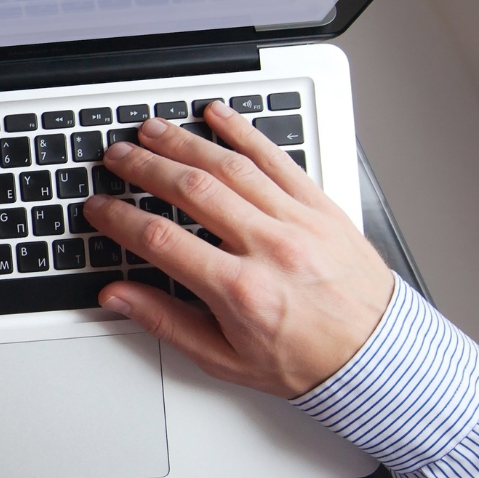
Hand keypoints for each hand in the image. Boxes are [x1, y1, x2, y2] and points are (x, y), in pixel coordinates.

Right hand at [82, 102, 396, 396]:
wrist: (379, 358)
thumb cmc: (307, 361)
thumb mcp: (225, 360)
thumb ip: (167, 323)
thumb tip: (119, 297)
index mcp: (240, 290)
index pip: (161, 239)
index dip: (120, 219)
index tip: (99, 209)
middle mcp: (269, 248)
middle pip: (191, 190)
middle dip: (145, 168)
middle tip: (116, 158)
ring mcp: (297, 222)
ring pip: (230, 166)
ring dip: (185, 143)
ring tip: (152, 131)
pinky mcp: (320, 206)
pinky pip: (277, 159)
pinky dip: (245, 132)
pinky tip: (219, 116)